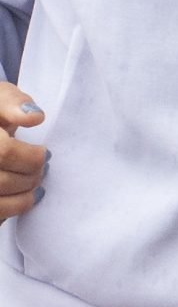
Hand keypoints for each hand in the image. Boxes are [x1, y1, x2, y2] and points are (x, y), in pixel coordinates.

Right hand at [0, 84, 43, 220]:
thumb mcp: (0, 97)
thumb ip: (14, 103)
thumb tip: (35, 117)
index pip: (4, 153)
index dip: (30, 157)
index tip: (44, 153)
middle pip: (1, 180)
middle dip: (30, 176)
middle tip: (42, 169)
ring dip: (24, 196)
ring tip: (35, 183)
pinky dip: (12, 209)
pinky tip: (24, 197)